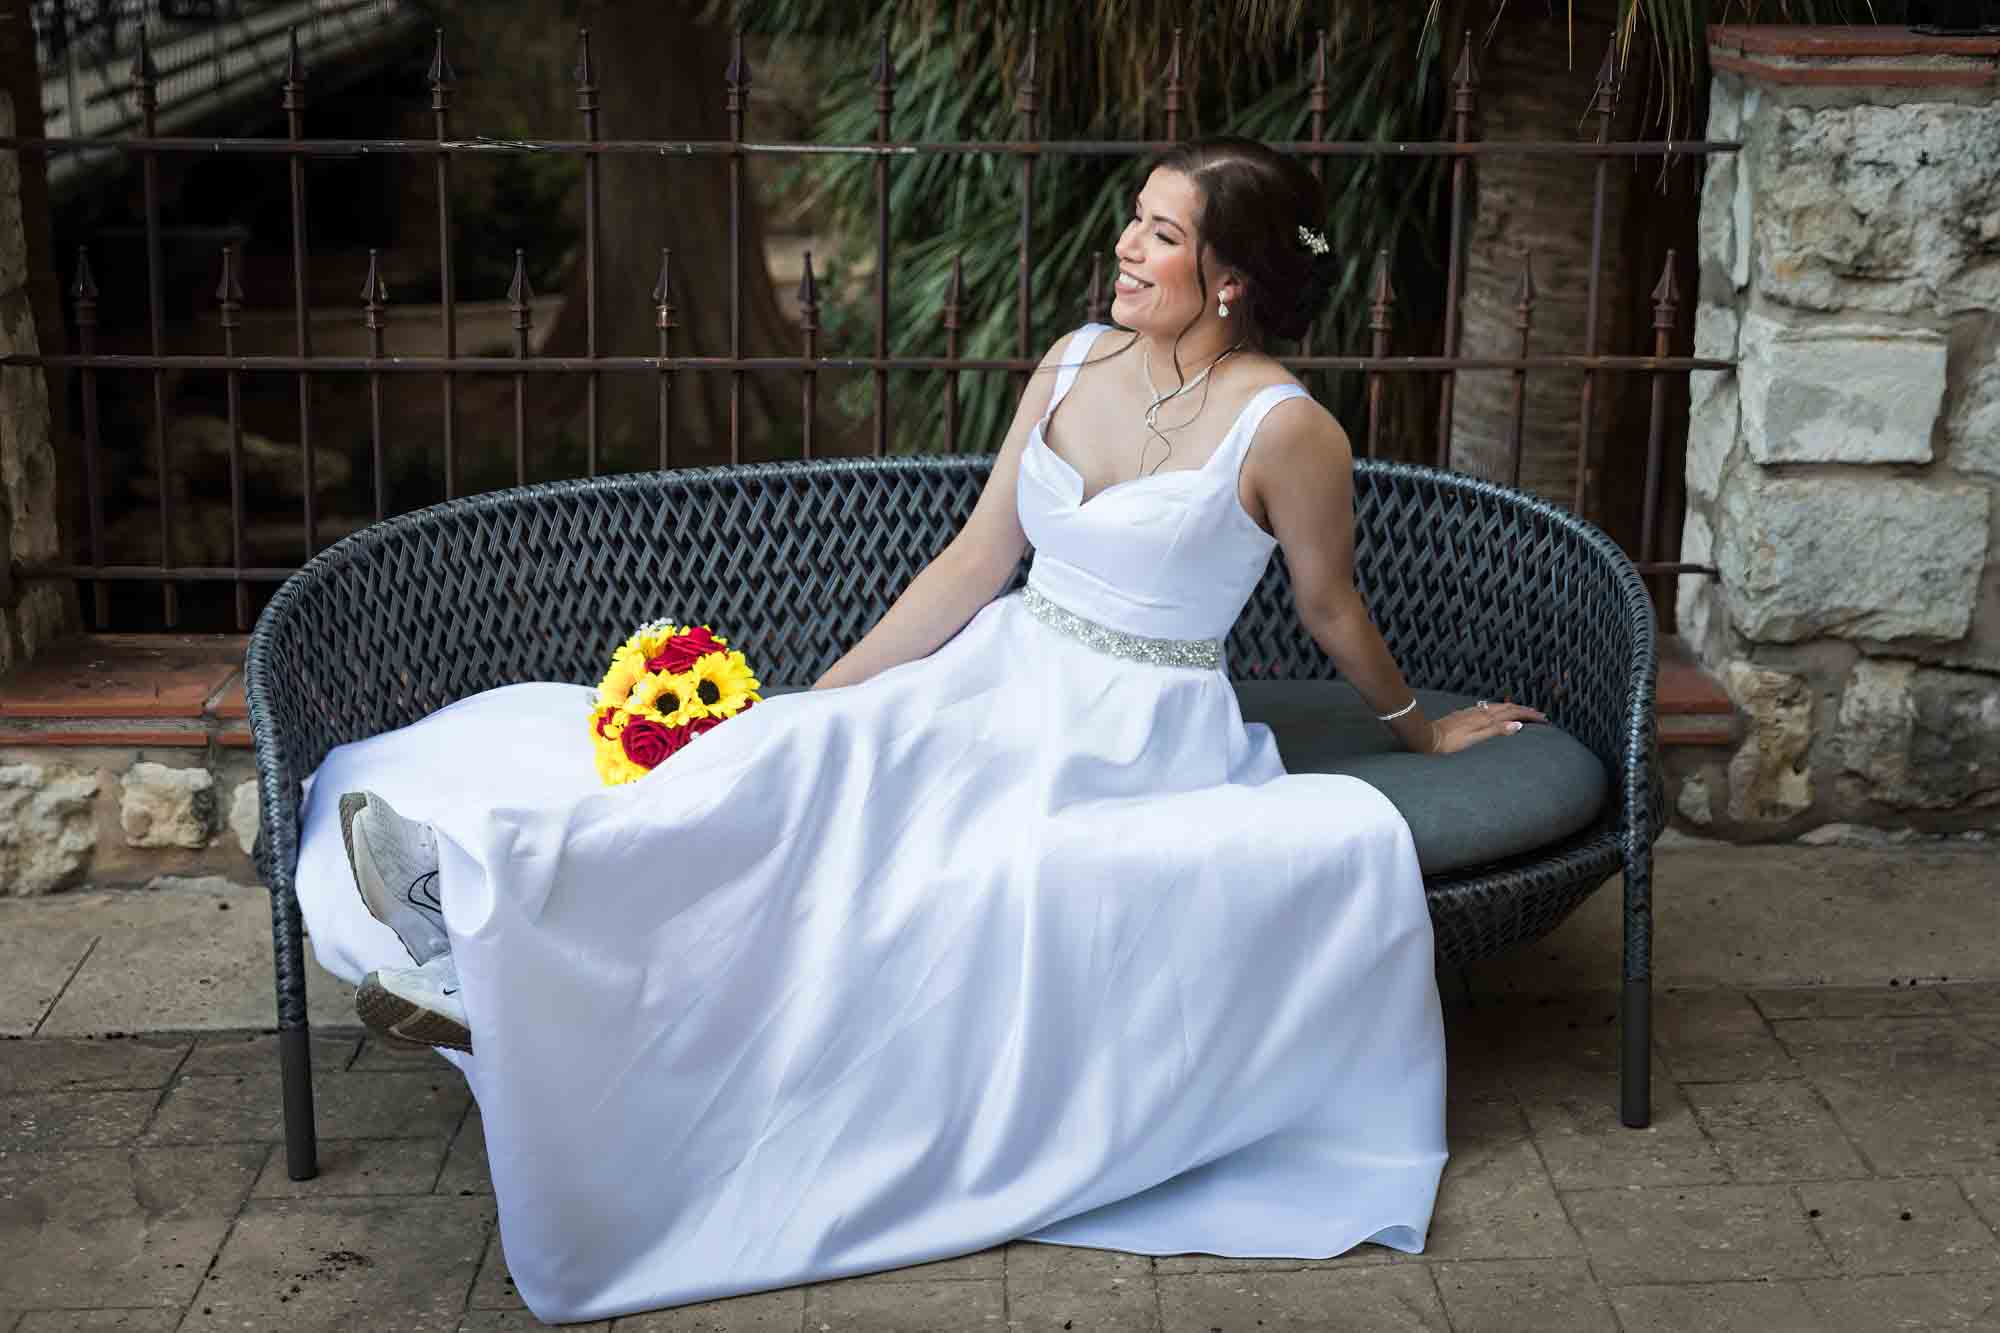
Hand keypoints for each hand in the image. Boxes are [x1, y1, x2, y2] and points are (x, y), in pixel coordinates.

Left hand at [1426, 697, 1547, 754]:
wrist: (1427, 738)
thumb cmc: (1449, 743)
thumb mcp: (1474, 739)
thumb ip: (1496, 731)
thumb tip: (1517, 725)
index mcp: (1485, 718)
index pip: (1513, 713)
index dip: (1529, 715)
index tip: (1544, 719)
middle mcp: (1480, 712)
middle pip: (1508, 707)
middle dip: (1525, 710)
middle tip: (1539, 714)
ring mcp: (1472, 712)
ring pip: (1498, 707)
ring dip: (1513, 708)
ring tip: (1523, 711)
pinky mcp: (1465, 714)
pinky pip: (1488, 708)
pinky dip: (1500, 709)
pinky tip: (1497, 712)